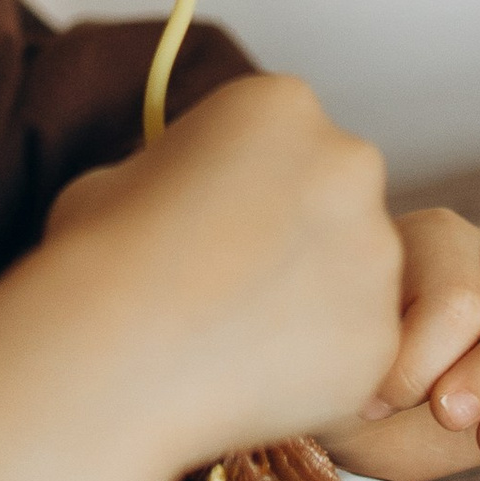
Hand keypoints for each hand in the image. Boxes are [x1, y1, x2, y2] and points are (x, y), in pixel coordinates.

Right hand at [46, 72, 404, 460]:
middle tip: (232, 282)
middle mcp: (347, 164)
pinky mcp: (379, 334)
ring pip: (355, 274)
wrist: (109, 358)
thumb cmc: (99, 261)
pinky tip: (253, 375)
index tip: (216, 218)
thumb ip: (182, 173)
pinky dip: (318, 365)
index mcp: (281, 105)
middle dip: (295, 234)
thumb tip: (190, 197)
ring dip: (312, 298)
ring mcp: (374, 252)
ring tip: (235, 337)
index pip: (286, 136)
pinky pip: (357, 347)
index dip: (246, 182)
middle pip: (334, 197)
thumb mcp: (123, 173)